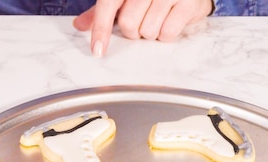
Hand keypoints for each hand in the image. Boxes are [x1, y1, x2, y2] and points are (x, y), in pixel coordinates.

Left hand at [73, 0, 212, 56]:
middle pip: (129, 25)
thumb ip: (101, 12)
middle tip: (141, 22)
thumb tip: (79, 25)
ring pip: (148, 31)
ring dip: (150, 33)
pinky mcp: (188, 3)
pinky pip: (168, 33)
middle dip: (132, 31)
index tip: (98, 51)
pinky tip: (170, 19)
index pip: (108, 5)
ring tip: (158, 18)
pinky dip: (166, 34)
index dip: (101, 30)